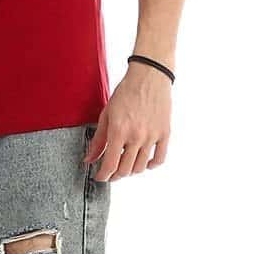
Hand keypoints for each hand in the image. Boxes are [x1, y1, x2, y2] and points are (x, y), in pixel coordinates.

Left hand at [83, 62, 171, 181]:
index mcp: (119, 131)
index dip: (103, 176)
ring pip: (141, 167)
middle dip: (115, 175)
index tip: (100, 177)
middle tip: (111, 172)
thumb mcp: (106, 114)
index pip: (110, 165)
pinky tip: (145, 163)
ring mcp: (152, 136)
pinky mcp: (165, 133)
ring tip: (126, 165)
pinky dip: (152, 165)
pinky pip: (160, 158)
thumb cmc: (126, 92)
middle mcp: (136, 136)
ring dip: (131, 171)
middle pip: (125, 169)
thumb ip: (98, 139)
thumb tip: (89, 159)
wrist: (149, 76)